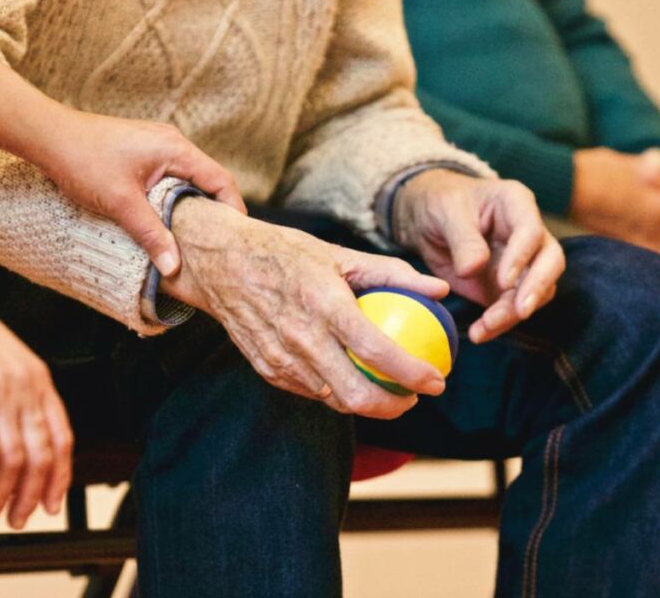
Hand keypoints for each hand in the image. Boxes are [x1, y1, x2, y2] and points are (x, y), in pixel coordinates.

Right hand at [0, 282, 72, 530]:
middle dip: (31, 495)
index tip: (50, 503)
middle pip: (42, 455)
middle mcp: (25, 384)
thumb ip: (13, 387)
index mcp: (36, 376)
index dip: (59, 476)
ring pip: (15, 459)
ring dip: (2, 496)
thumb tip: (14, 425)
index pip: (62, 437)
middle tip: (17, 519)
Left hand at [37, 111, 245, 275]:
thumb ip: (151, 235)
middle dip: (214, 212)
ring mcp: (157, 146)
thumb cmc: (83, 161)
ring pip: (187, 180)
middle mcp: (172, 143)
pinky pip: (170, 178)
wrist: (47, 136)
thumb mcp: (121, 203)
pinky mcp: (142, 152)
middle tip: (216, 245)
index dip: (233, 210)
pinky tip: (165, 220)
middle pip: (208, 181)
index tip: (235, 239)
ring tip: (192, 238)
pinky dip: (173, 199)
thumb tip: (174, 267)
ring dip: (191, 207)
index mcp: (176, 149)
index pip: (221, 180)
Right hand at [161, 198, 449, 419]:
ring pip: (334, 400)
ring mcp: (281, 359)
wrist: (220, 263)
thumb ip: (392, 273)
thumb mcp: (339, 253)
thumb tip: (439, 289)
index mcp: (323, 304)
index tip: (437, 381)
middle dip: (394, 406)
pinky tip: (351, 379)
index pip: (377, 351)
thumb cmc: (285, 253)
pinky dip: (336, 392)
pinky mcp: (268, 370)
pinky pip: (311, 392)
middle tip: (414, 397)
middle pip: (356, 394)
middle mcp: (301, 337)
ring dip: (367, 403)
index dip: (413, 373)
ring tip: (388, 391)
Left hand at [392, 171, 564, 343]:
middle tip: (520, 311)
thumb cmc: (440, 203)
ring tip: (485, 327)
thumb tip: (473, 269)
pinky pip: (513, 308)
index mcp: (516, 203)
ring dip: (514, 313)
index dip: (522, 256)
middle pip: (550, 261)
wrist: (427, 220)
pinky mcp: (508, 287)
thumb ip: (462, 239)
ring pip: (536, 291)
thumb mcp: (445, 212)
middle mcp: (528, 233)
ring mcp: (523, 262)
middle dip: (537, 288)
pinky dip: (499, 323)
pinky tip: (480, 333)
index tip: (503, 280)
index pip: (531, 230)